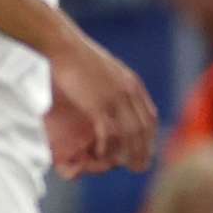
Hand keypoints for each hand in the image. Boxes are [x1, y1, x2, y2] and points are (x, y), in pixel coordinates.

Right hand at [42, 33, 160, 177]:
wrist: (62, 45)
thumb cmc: (77, 56)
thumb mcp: (105, 68)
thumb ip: (114, 83)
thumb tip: (114, 93)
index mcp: (132, 84)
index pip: (150, 116)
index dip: (150, 137)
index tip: (146, 150)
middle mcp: (128, 92)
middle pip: (144, 129)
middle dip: (144, 150)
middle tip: (140, 167)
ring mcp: (115, 98)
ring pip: (130, 134)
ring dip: (130, 154)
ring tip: (127, 167)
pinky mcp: (99, 104)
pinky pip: (109, 133)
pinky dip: (108, 147)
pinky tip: (102, 155)